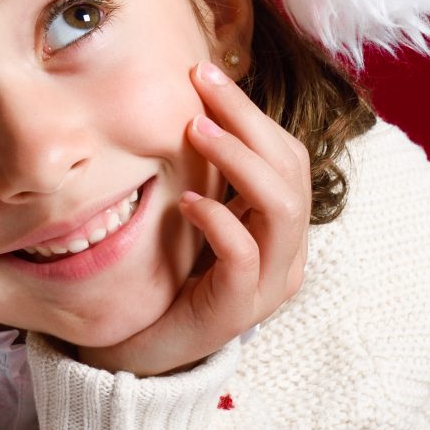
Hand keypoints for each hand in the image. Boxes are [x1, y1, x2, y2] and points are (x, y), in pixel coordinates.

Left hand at [76, 61, 310, 377]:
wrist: (137, 356)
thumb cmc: (162, 282)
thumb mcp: (188, 221)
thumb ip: (203, 178)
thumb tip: (189, 105)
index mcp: (279, 230)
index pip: (287, 157)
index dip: (252, 113)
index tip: (205, 74)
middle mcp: (285, 255)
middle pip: (292, 171)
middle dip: (248, 120)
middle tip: (201, 84)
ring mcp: (268, 285)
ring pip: (283, 208)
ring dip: (239, 160)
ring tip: (194, 130)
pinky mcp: (238, 311)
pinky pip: (244, 256)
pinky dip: (220, 220)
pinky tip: (186, 202)